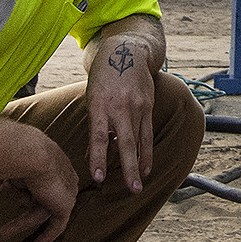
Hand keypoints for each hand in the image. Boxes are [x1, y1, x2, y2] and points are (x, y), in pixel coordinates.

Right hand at [0, 132, 80, 241]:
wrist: (31, 153)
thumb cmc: (20, 151)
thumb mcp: (17, 163)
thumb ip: (17, 176)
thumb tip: (7, 187)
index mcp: (56, 162)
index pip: (44, 184)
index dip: (27, 193)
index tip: (16, 201)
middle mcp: (64, 176)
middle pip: (40, 199)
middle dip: (23, 207)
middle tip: (11, 215)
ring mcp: (67, 192)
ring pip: (39, 213)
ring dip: (18, 224)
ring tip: (0, 234)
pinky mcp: (65, 207)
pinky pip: (57, 226)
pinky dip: (47, 237)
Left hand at [83, 31, 160, 193]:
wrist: (126, 51)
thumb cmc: (103, 78)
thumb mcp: (92, 98)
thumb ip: (95, 127)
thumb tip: (92, 157)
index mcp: (100, 105)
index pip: (99, 137)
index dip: (98, 158)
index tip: (98, 177)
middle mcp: (120, 107)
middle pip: (125, 143)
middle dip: (127, 168)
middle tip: (131, 189)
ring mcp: (137, 107)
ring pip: (138, 141)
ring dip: (138, 165)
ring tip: (138, 185)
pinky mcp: (148, 107)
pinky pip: (147, 134)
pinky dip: (146, 152)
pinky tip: (146, 168)